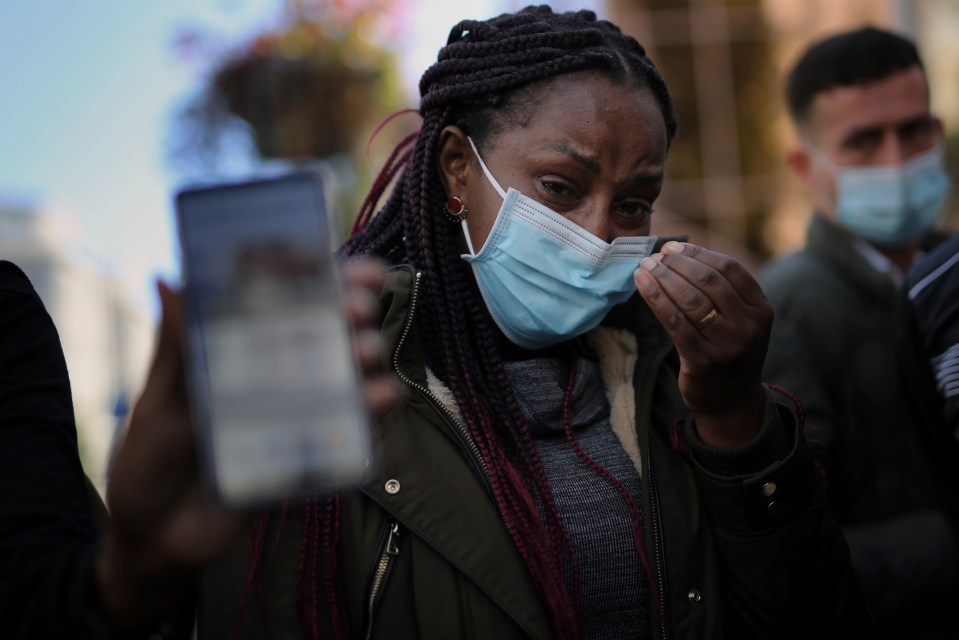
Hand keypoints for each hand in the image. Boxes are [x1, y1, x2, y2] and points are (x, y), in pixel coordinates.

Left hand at [97, 257, 399, 629]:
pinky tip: (379, 397)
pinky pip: (350, 427)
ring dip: (365, 353)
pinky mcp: (310, 453)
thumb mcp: (156, 404)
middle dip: (351, 309)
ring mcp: (296, 412)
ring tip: (366, 352)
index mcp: (238, 351)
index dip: (319, 277)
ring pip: (346, 372)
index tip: (344, 263)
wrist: (155, 542)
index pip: (284, 301)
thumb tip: (166, 279)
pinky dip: (371, 409)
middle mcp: (274, 375)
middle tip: (357, 308)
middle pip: (326, 328)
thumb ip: (174, 349)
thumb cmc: (146, 463)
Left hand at [633, 241, 771, 446]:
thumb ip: (723, 292)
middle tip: (654, 257)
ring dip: (663, 278)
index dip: (698, 254)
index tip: (673, 247)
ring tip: (645, 268)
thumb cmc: (729, 351)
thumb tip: (679, 255)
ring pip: (689, 299)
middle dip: (676, 264)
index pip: (730, 268)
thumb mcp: (741, 321)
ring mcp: (728, 344)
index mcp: (762, 309)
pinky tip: (641, 285)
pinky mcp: (704, 360)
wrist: (731, 401)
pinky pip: (674, 321)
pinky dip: (655, 298)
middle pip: (708, 281)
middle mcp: (749, 325)